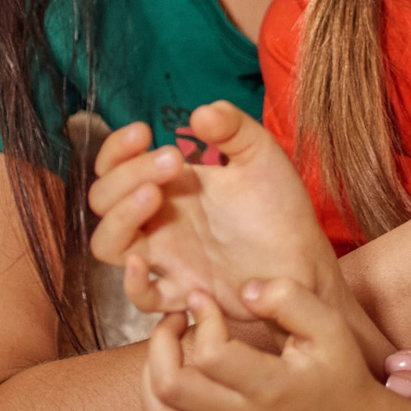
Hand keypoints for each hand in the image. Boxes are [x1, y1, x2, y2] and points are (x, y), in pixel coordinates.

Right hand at [87, 102, 342, 322]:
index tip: (143, 131)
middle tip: (173, 161)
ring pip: (107, 245)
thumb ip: (233, 128)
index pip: (113, 165)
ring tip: (153, 195)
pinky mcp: (184, 293)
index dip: (116, 148)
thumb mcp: (261, 156)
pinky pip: (142, 298)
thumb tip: (200, 113)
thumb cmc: (279, 207)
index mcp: (167, 185)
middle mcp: (156, 221)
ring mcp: (166, 258)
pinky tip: (144, 262)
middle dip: (127, 173)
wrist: (307, 259)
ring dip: (119, 217)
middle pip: (103, 198)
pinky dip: (134, 283)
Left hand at [144, 281, 410, 410]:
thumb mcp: (330, 325)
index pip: (210, 355)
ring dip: (152, 376)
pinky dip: (162, 410)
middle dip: (161, 343)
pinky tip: (180, 381)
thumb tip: (242, 291)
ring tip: (169, 349)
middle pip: (171, 387)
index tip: (205, 300)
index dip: (201, 319)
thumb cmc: (341, 372)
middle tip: (176, 320)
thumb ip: (289, 298)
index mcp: (270, 387)